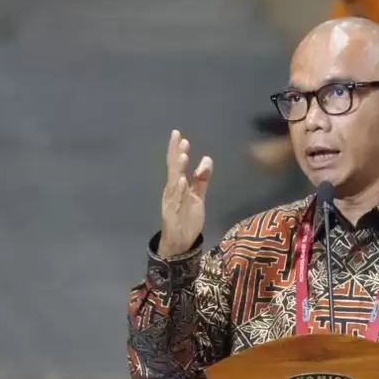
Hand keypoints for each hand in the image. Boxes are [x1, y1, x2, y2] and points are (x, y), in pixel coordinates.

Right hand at [158, 130, 212, 258]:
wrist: (179, 244)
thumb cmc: (187, 218)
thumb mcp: (197, 196)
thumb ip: (201, 179)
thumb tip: (206, 159)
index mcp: (176, 186)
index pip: (176, 164)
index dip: (177, 150)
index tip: (179, 134)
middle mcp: (172, 191)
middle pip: (173, 169)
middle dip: (175, 153)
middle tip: (179, 137)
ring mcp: (172, 202)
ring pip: (174, 182)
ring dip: (178, 168)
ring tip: (183, 154)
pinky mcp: (173, 214)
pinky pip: (176, 201)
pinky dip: (178, 190)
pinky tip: (181, 180)